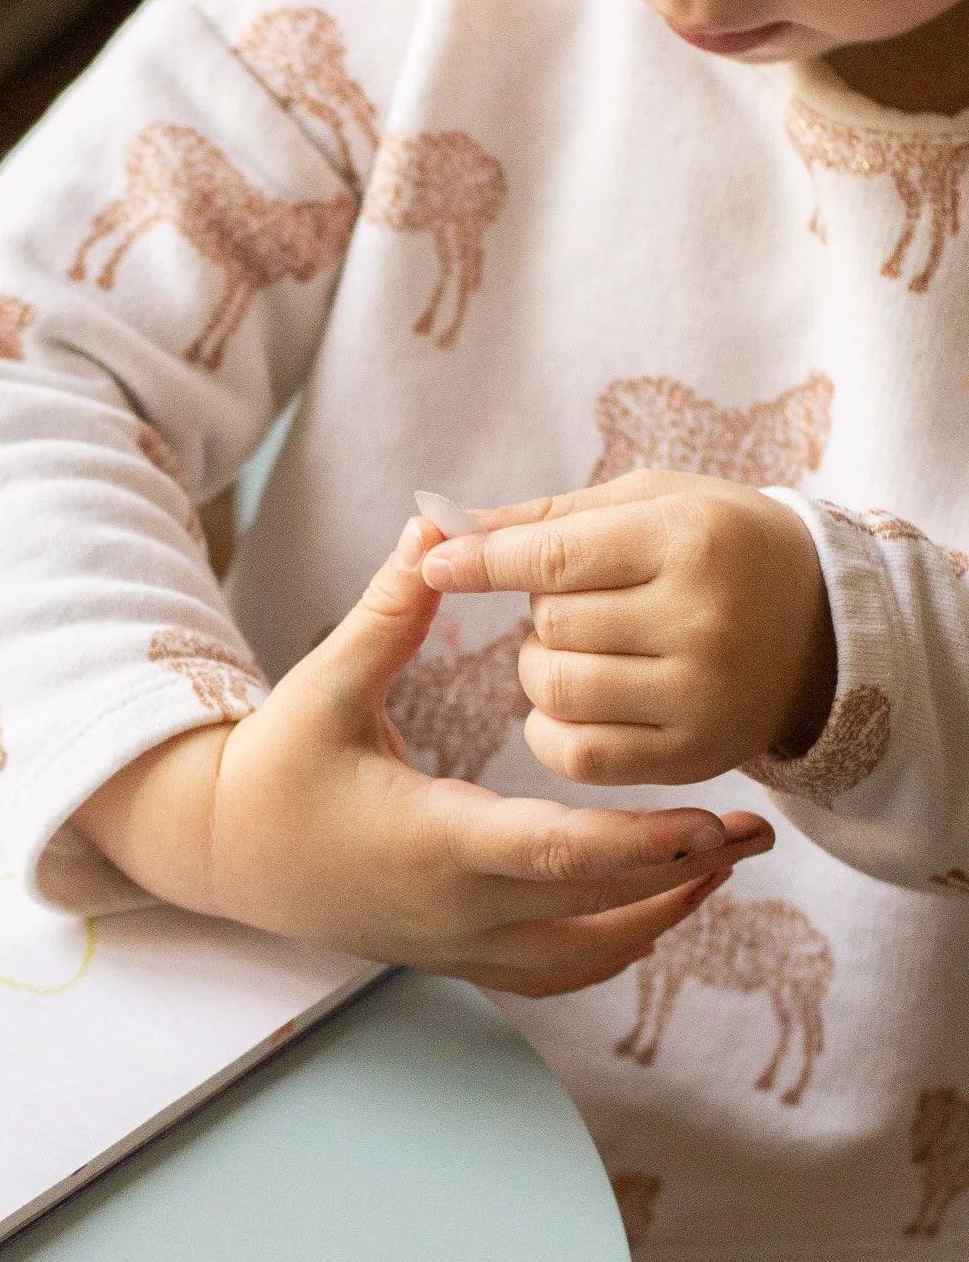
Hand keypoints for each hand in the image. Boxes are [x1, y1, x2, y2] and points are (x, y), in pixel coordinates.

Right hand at [74, 517, 773, 998]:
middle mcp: (455, 909)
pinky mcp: (457, 957)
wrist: (226, 856)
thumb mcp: (323, 688)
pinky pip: (556, 971)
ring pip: (585, 958)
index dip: (641, 844)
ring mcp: (458, 945)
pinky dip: (615, 945)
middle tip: (757, 831)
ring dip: (659, 918)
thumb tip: (437, 528)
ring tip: (718, 865)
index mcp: (431, 841)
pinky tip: (652, 905)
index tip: (713, 824)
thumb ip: (388, 615)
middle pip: (595, 911)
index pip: (556, 855)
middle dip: (685, 874)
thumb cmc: (273, 769)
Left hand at [421, 471, 836, 786]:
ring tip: (578, 651)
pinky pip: (580, 756)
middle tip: (582, 605)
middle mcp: (701, 619)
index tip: (437, 561)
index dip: (484, 561)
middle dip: (541, 614)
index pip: (555, 557)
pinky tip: (571, 706)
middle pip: (552, 626)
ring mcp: (701, 696)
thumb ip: (548, 518)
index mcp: (689, 539)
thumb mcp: (653, 505)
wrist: (826, 629)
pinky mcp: (694, 756)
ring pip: (558, 690)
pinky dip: (551, 731)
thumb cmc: (720, 550)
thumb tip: (442, 528)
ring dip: (541, 671)